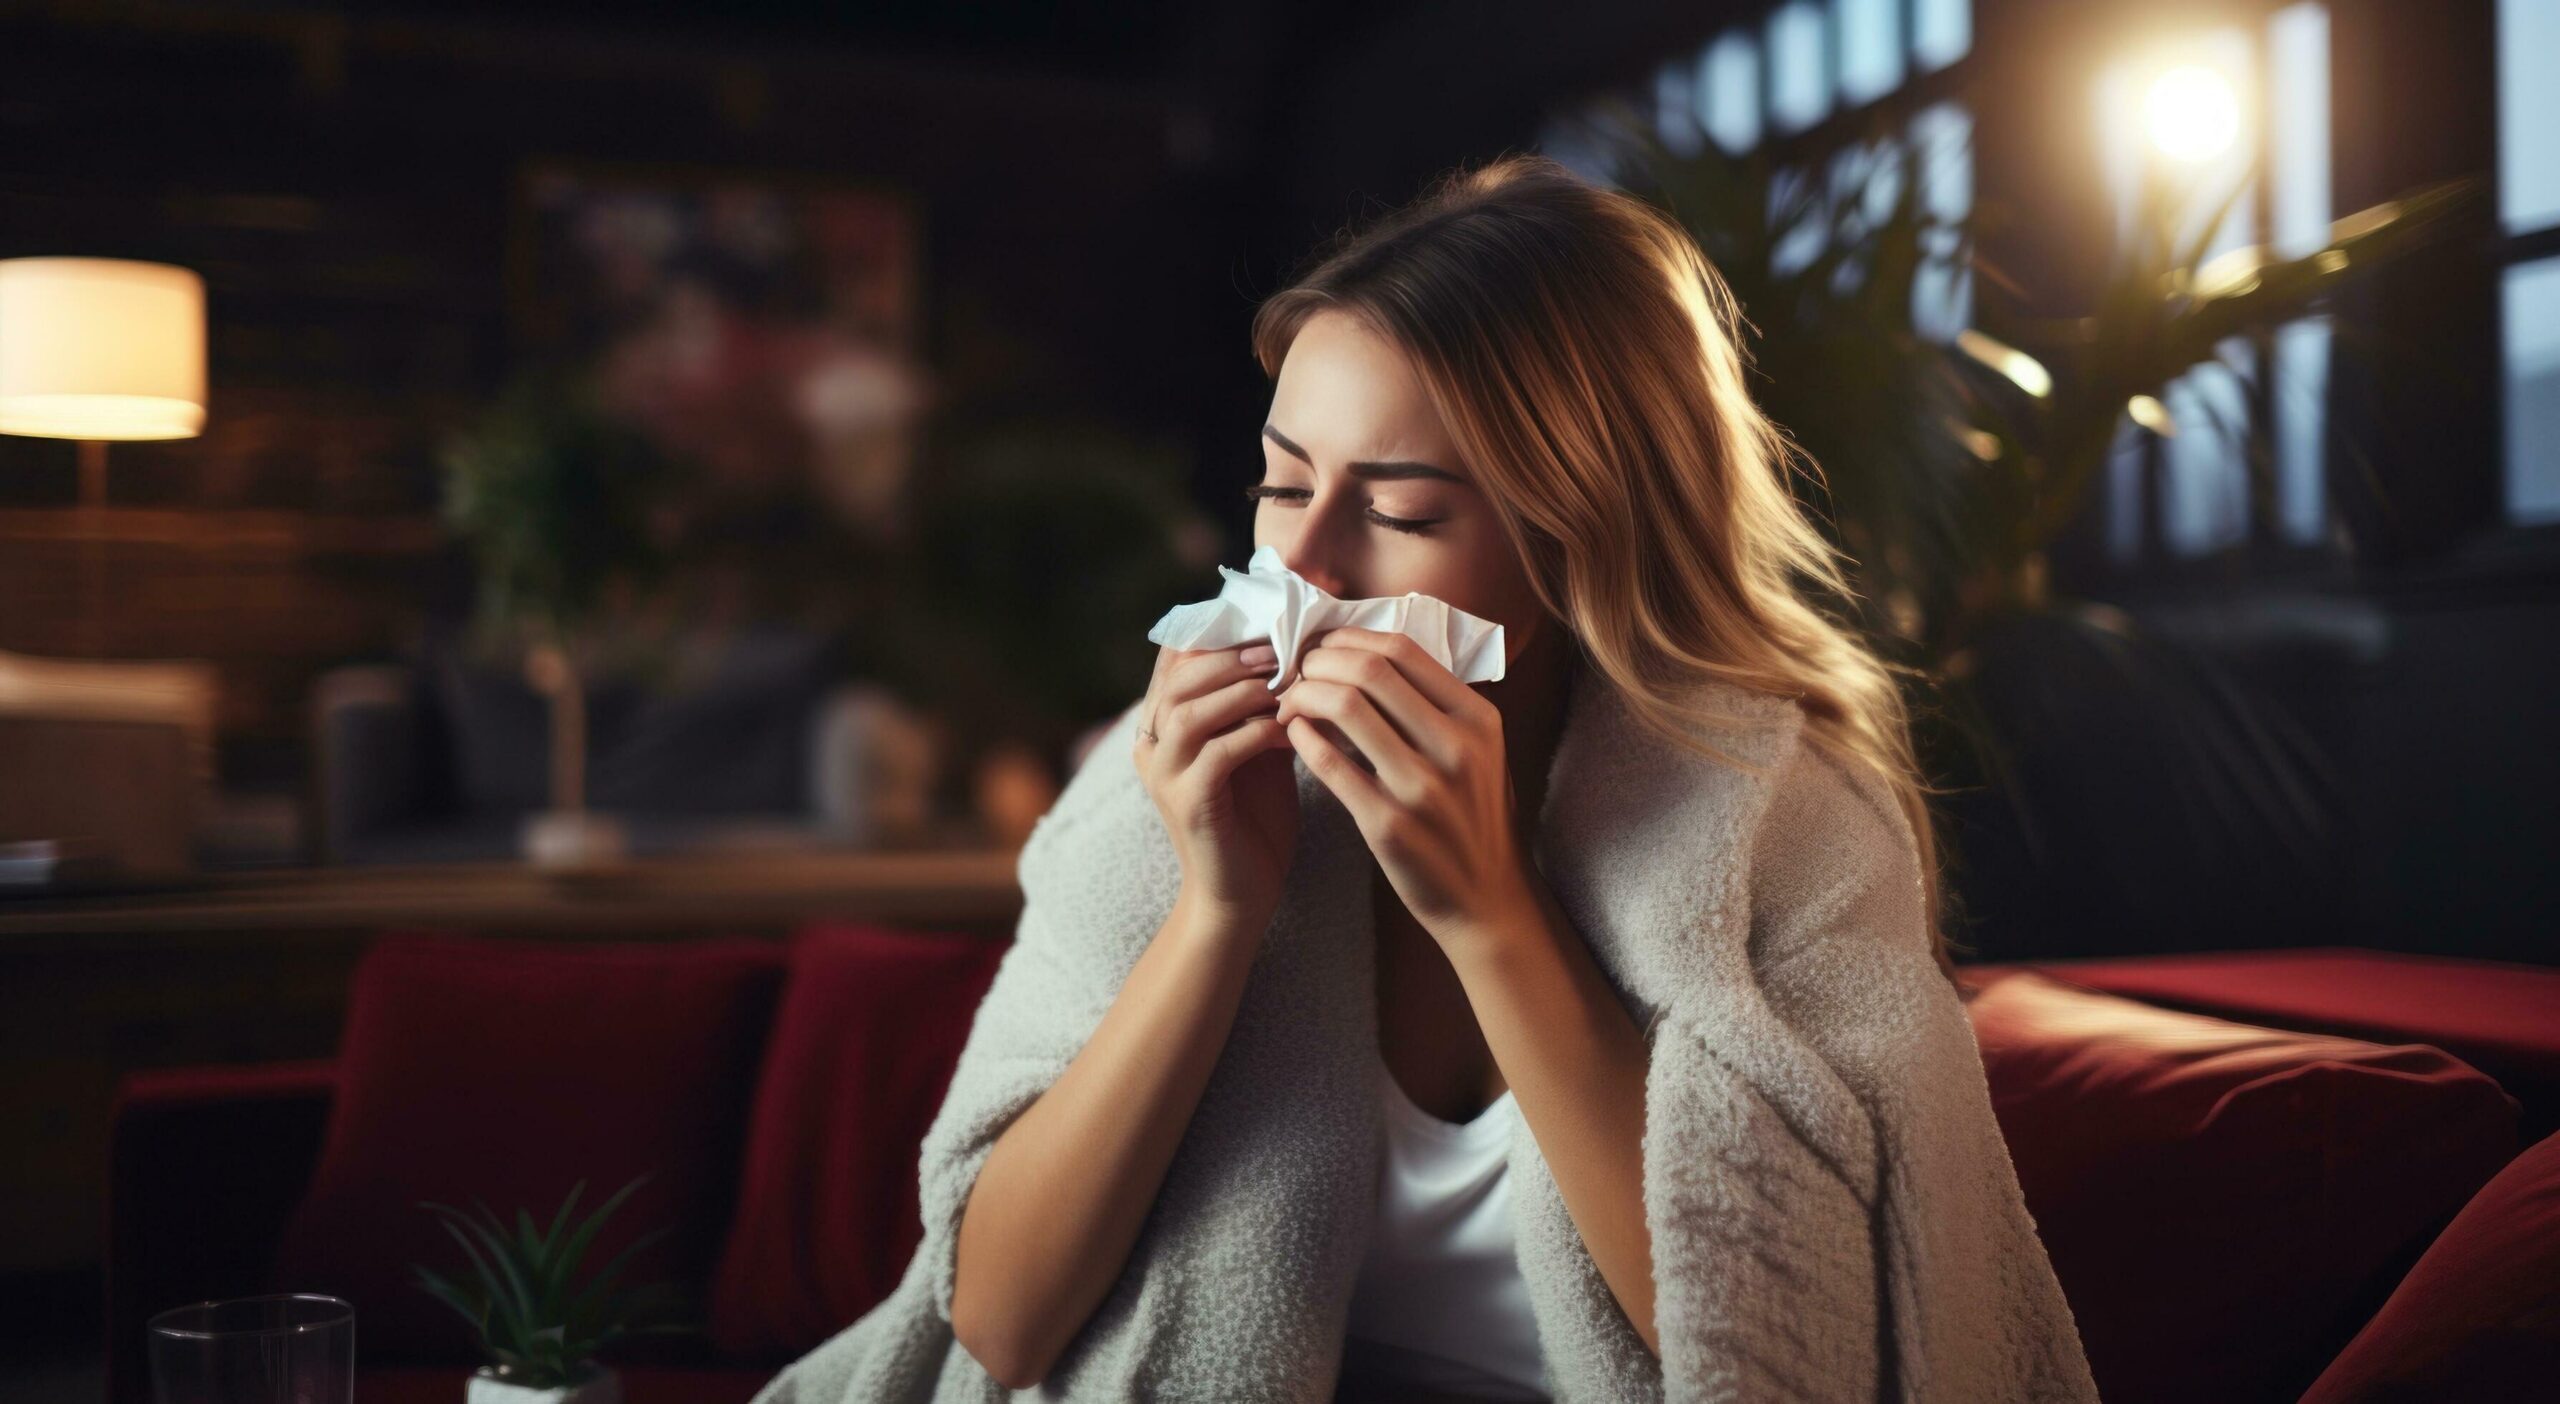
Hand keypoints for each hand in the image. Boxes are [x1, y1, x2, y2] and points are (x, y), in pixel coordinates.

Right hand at [1134, 640, 1298, 927]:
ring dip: (1242, 692)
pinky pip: (1217, 754)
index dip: (1216, 633)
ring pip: (1190, 712)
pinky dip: (1256, 734)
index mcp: (1161, 726)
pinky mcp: (1187, 805)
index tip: (1266, 620)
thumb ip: (1262, 702)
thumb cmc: (1255, 818)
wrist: (1243, 893)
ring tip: (1285, 683)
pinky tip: (1290, 731)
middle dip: (1232, 657)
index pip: (1175, 660)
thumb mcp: (1257, 746)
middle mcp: (1151, 747)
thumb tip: (1297, 646)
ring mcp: (1163, 777)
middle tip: (1280, 647)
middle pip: (1178, 678)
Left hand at [1275, 627, 1535, 944]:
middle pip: (1369, 670)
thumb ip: (1438, 705)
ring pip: (1346, 707)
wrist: (1487, 900)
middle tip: (1298, 673)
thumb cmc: (1474, 818)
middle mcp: (1455, 746)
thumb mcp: (1479, 751)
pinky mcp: (1389, 826)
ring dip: (1304, 695)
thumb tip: (1370, 655)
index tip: (1323, 647)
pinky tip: (1293, 734)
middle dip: (1319, 662)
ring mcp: (1422, 788)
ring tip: (1290, 703)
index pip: (1402, 649)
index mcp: (1477, 718)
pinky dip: (1303, 739)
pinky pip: (1331, 764)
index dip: (1350, 638)